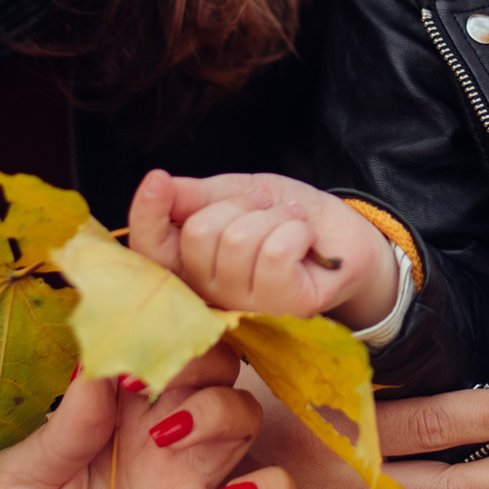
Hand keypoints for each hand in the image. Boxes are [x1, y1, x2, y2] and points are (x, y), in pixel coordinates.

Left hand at [0, 348, 292, 488]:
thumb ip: (59, 431)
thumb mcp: (14, 488)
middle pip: (214, 364)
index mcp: (112, 413)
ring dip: (221, 412)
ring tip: (169, 439)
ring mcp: (192, 483)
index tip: (130, 344)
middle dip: (201, 357)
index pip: (156, 344)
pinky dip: (267, 487)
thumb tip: (94, 367)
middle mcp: (161, 435)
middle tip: (161, 382)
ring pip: (244, 413)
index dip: (157, 330)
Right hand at [128, 169, 400, 324]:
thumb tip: (159, 185)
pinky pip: (275, 253)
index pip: (150, 251)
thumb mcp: (237, 192)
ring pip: (237, 241)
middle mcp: (211, 294)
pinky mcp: (286, 307)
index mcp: (191, 264)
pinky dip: (295, 229)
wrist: (342, 233)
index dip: (146, 216)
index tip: (157, 180)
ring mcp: (248, 307)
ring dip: (273, 216)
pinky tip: (305, 239)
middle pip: (198, 235)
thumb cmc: (284, 216)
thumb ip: (196, 195)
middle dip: (238, 204)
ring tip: (289, 223)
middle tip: (264, 207)